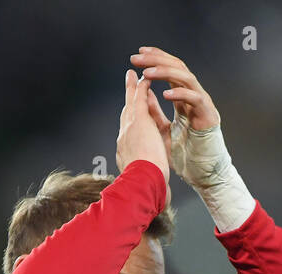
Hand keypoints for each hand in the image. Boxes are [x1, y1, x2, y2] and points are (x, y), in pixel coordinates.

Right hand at [116, 69, 170, 206]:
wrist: (142, 184)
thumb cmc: (146, 189)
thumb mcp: (146, 181)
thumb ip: (149, 178)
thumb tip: (157, 190)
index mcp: (126, 152)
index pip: (129, 134)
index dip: (131, 122)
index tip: (132, 115)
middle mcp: (124, 138)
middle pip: (126, 114)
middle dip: (127, 101)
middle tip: (128, 86)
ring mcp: (129, 128)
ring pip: (130, 104)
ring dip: (132, 89)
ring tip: (134, 75)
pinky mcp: (138, 120)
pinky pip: (140, 99)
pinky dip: (142, 87)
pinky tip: (145, 77)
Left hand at [130, 47, 229, 192]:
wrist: (202, 174)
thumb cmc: (184, 154)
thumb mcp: (161, 128)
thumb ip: (153, 110)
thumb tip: (142, 92)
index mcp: (183, 98)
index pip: (169, 70)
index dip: (155, 59)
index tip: (137, 55)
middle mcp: (194, 96)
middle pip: (177, 67)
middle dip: (156, 60)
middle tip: (137, 57)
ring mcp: (203, 104)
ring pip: (186, 77)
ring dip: (165, 72)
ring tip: (147, 73)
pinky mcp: (209, 115)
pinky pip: (195, 99)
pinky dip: (181, 95)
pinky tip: (165, 95)